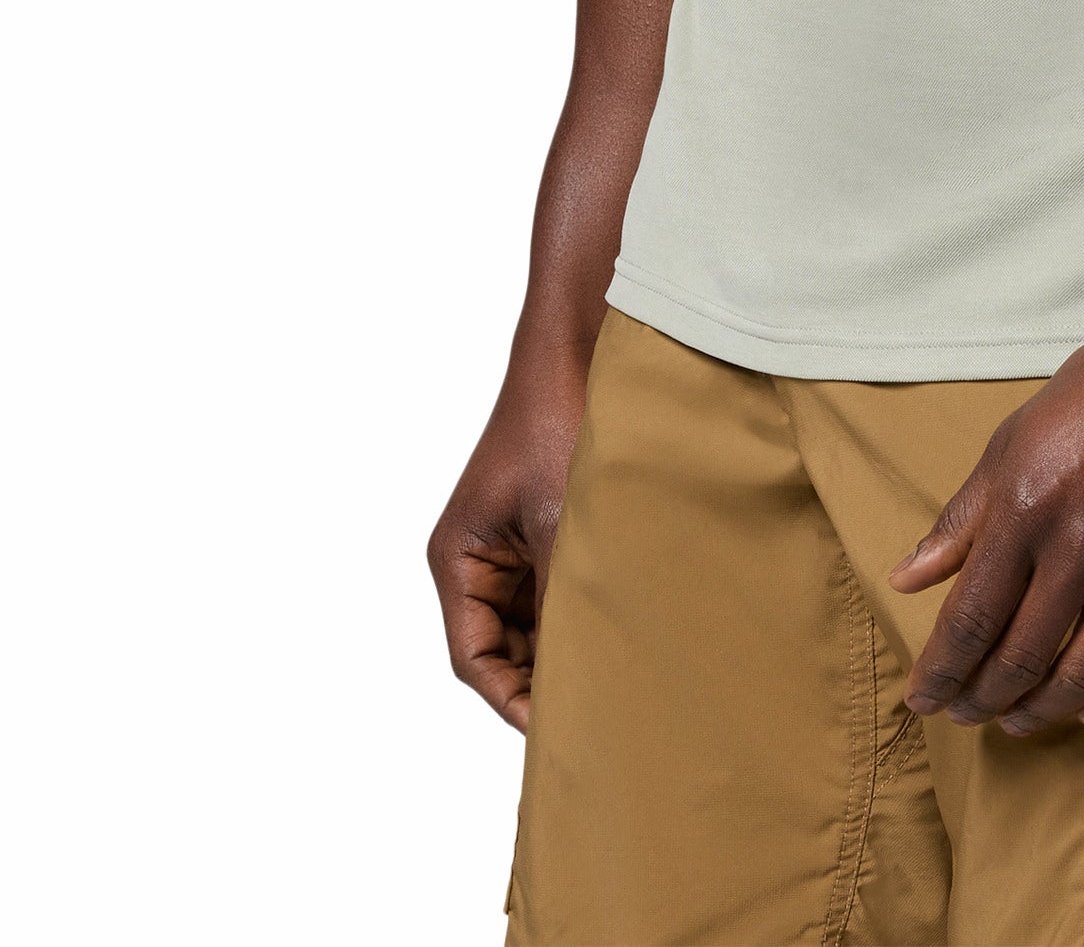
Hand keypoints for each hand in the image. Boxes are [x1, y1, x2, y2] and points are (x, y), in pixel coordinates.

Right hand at [427, 364, 587, 729]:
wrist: (580, 351)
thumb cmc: (556, 425)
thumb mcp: (559, 524)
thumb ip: (562, 598)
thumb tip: (585, 671)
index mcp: (459, 562)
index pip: (474, 659)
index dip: (511, 701)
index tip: (556, 731)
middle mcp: (479, 562)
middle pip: (504, 649)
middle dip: (542, 681)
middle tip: (597, 717)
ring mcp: (513, 547)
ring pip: (535, 625)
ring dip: (567, 645)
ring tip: (617, 681)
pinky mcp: (548, 531)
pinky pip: (558, 591)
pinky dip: (583, 611)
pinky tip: (624, 630)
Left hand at [888, 302, 1083, 734]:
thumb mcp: (1016, 439)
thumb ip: (962, 517)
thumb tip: (906, 579)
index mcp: (1026, 507)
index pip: (970, 619)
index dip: (941, 674)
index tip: (922, 699)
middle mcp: (1082, 545)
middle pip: (1021, 658)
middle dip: (981, 700)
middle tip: (964, 715)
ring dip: (1044, 712)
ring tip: (1018, 720)